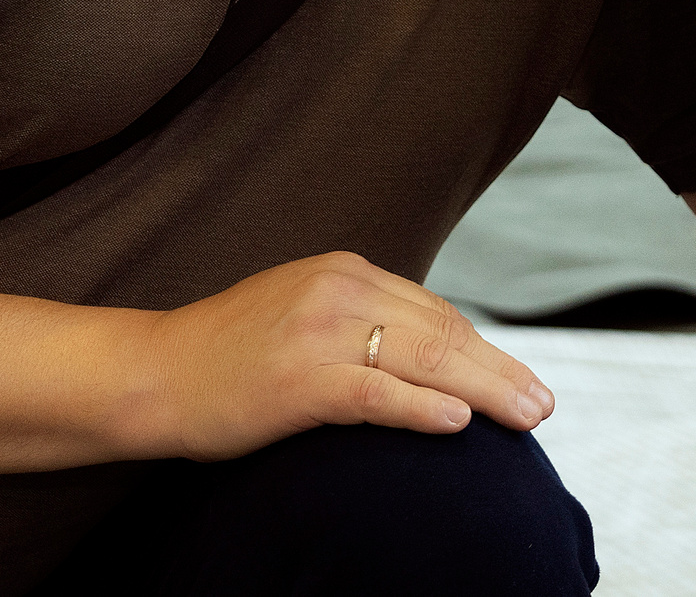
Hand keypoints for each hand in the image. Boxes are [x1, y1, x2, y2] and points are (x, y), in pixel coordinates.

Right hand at [146, 252, 554, 462]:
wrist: (154, 372)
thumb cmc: (228, 356)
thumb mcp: (302, 316)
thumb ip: (359, 323)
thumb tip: (428, 358)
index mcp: (344, 272)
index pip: (434, 311)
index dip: (484, 350)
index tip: (517, 380)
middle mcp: (339, 290)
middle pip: (442, 331)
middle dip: (500, 370)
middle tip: (542, 406)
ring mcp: (318, 332)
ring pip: (423, 358)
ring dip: (485, 390)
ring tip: (525, 417)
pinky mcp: (299, 378)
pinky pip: (375, 392)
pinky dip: (422, 408)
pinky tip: (458, 423)